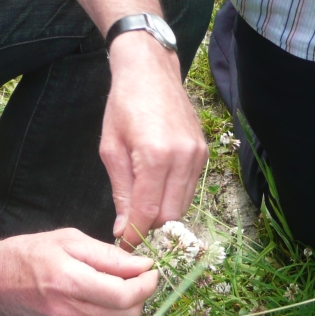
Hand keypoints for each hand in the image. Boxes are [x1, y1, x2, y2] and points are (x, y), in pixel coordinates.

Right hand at [0, 228, 157, 315]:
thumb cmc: (30, 253)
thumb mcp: (70, 240)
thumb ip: (109, 256)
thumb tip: (143, 265)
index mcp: (70, 282)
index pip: (125, 296)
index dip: (147, 285)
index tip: (152, 271)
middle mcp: (68, 312)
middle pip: (128, 315)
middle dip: (141, 296)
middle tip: (137, 277)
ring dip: (128, 308)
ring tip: (117, 286)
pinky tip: (96, 298)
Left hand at [101, 32, 208, 247]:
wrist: (150, 71)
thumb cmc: (123, 106)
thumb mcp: (111, 149)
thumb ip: (121, 191)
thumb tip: (123, 228)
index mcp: (155, 156)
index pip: (148, 211)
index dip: (135, 233)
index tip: (124, 244)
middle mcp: (182, 158)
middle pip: (171, 215)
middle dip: (151, 228)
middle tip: (132, 229)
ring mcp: (197, 156)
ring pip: (183, 205)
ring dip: (164, 215)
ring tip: (144, 212)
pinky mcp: (203, 153)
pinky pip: (190, 188)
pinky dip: (174, 197)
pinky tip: (158, 191)